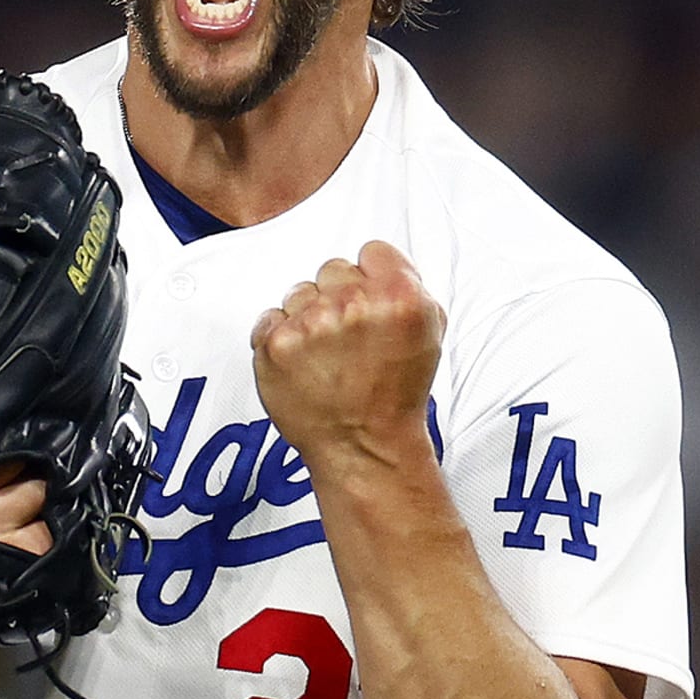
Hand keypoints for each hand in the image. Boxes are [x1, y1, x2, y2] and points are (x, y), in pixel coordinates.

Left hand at [249, 240, 445, 474]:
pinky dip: (281, 338)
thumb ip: (410, 289)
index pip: (373, 251)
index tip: (371, 300)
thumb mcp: (429, 335)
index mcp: (400, 297)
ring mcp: (311, 323)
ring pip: (300, 292)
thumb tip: (383, 265)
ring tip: (326, 355)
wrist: (364, 446)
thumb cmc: (395, 395)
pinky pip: (270, 318)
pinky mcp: (275, 343)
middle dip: (340, 296)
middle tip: (349, 336)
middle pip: (334, 268)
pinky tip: (303, 364)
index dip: (373, 276)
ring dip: (309, 316)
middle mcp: (354, 304)